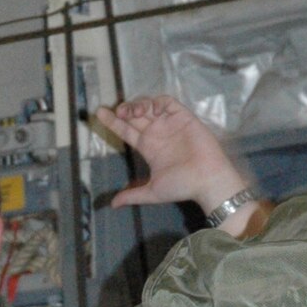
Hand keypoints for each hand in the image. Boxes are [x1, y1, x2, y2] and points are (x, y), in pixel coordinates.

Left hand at [96, 95, 265, 232]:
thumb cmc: (182, 186)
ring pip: (149, 106)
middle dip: (124, 110)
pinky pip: (167, 103)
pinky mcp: (183, 116)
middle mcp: (157, 133)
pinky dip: (157, 102)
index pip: (127, 131)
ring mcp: (169, 124)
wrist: (206, 180)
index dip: (113, 122)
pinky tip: (150, 109)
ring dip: (138, 105)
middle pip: (135, 116)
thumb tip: (112, 205)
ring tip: (133, 112)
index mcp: (148, 147)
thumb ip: (133, 195)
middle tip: (116, 111)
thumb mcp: (152, 192)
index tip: (100, 113)